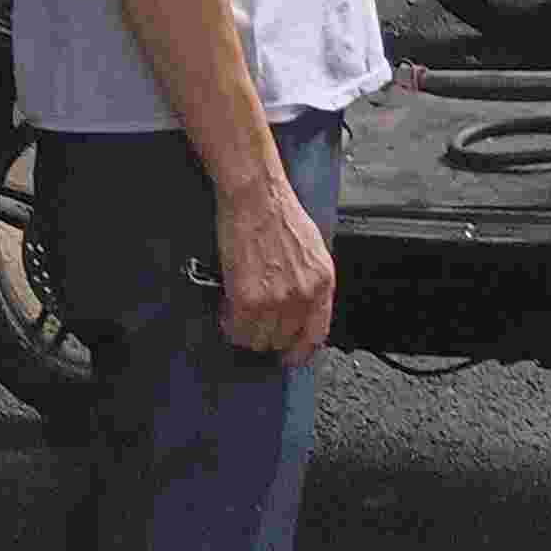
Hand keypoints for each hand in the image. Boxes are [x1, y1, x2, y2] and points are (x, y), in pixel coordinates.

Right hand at [214, 164, 337, 359]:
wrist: (255, 194)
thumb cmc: (279, 212)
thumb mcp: (311, 248)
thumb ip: (309, 281)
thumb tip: (298, 309)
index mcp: (323, 282)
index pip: (316, 335)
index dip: (299, 351)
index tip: (288, 355)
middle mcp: (304, 296)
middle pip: (283, 340)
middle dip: (266, 334)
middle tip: (253, 319)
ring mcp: (277, 300)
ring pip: (258, 340)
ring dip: (246, 330)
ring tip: (238, 310)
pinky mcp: (249, 299)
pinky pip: (238, 331)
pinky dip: (230, 324)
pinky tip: (227, 306)